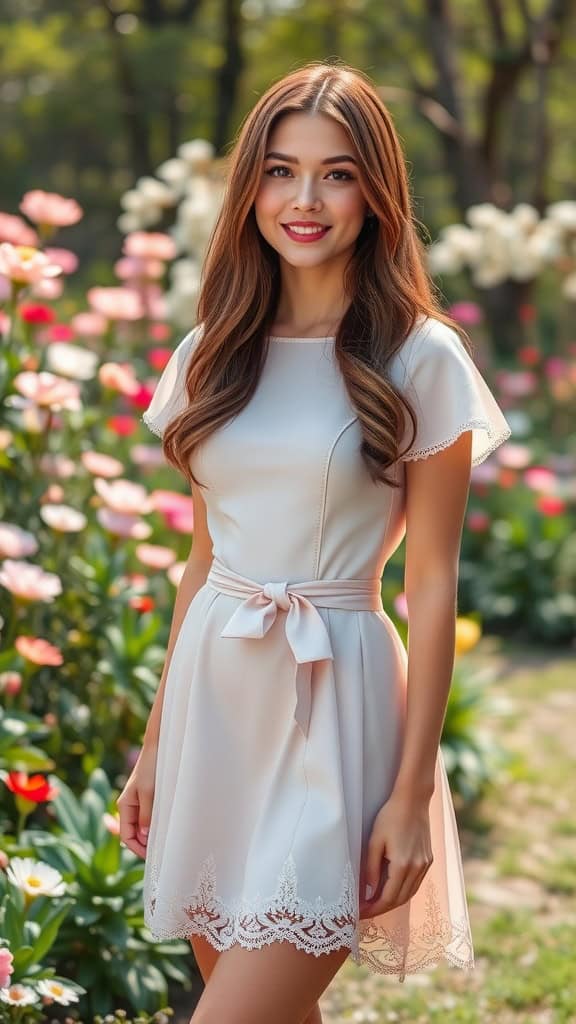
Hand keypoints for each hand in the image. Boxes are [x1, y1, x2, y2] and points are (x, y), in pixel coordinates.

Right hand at [116, 743, 157, 858]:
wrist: (160, 746)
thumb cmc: (153, 767)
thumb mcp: (149, 792)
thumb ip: (146, 814)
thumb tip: (144, 835)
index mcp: (125, 805)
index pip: (126, 836)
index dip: (137, 849)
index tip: (152, 857)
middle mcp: (130, 805)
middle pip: (134, 833)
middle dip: (145, 845)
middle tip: (162, 853)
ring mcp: (139, 802)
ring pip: (142, 827)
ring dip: (151, 836)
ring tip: (166, 844)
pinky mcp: (149, 797)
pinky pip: (150, 817)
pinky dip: (156, 825)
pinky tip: (167, 828)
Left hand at [358, 789, 432, 919]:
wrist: (413, 800)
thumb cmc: (390, 816)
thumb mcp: (375, 841)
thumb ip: (371, 868)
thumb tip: (368, 891)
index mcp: (402, 865)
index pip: (387, 898)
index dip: (374, 909)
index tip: (360, 913)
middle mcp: (417, 868)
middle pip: (399, 900)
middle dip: (382, 909)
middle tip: (365, 911)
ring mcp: (425, 865)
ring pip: (409, 894)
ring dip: (393, 902)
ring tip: (376, 902)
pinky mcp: (428, 860)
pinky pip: (415, 883)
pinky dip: (403, 891)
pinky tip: (392, 889)